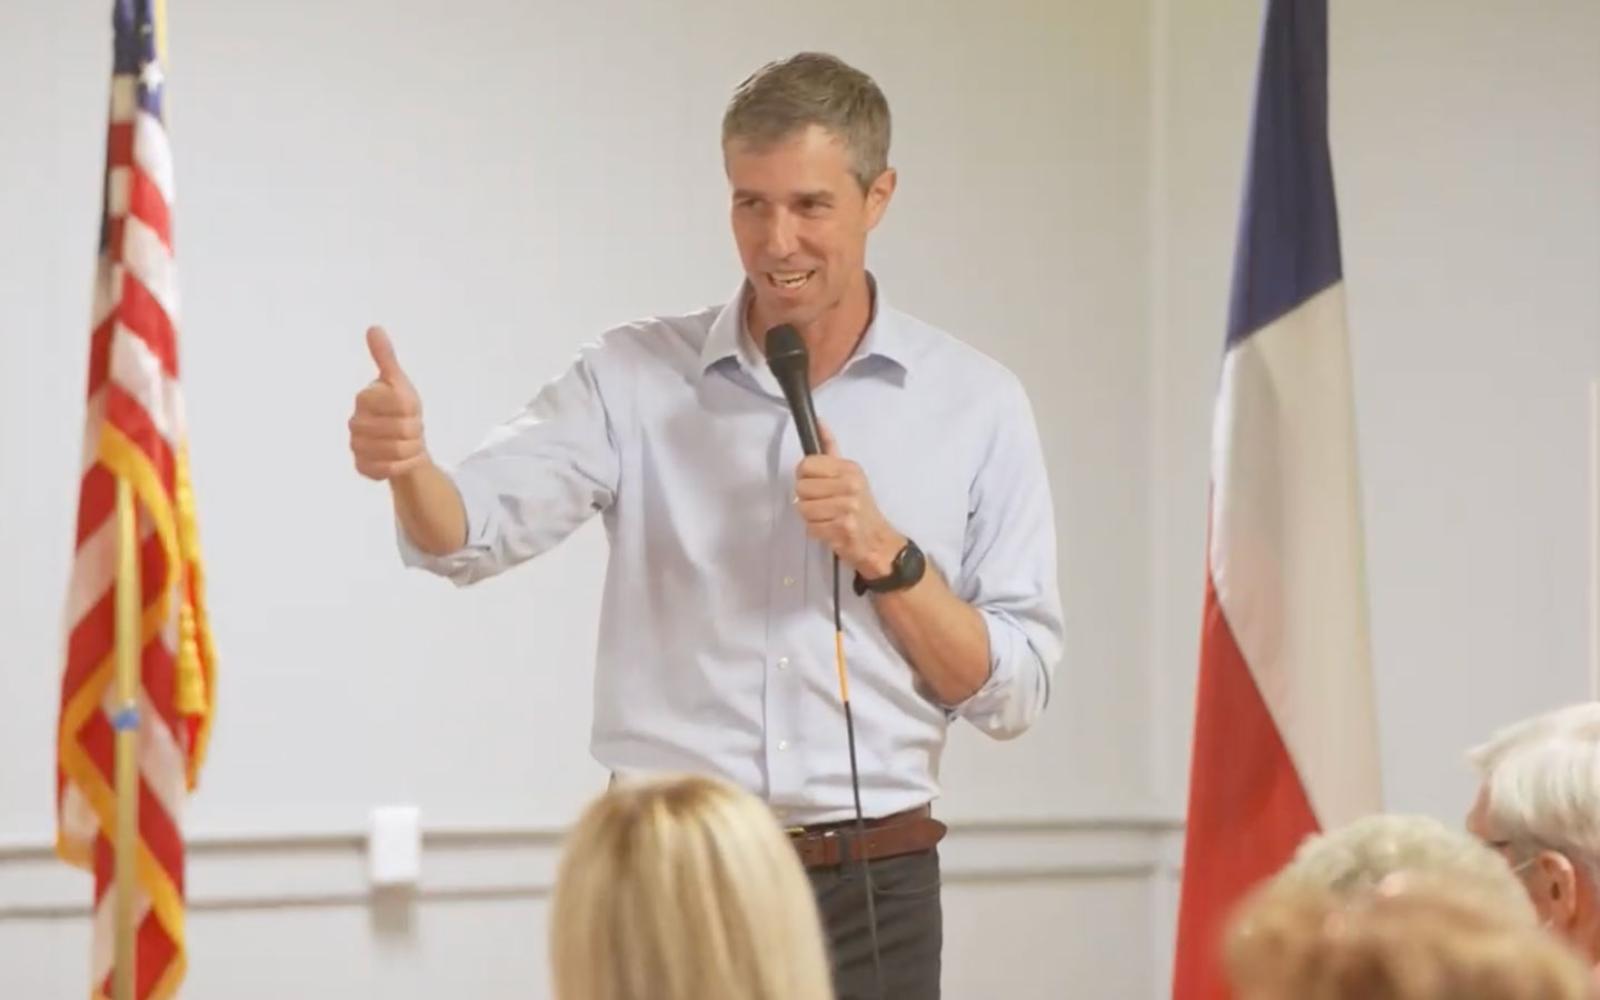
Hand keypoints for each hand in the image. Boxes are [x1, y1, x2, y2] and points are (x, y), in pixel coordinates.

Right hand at [349, 326, 427, 480]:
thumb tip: (374, 328)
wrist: (402, 442)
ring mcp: (356, 445)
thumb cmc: (400, 409)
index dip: (413, 410)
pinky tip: (402, 459)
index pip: (401, 405)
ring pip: (395, 451)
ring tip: (409, 443)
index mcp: (365, 398)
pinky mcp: (361, 466)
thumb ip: (386, 357)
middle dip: (415, 431)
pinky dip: (402, 466)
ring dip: (411, 449)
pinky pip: (388, 470)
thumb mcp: (399, 382)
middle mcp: (355, 422)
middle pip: (401, 431)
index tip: (411, 410)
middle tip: (413, 429)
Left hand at [794, 423, 905, 578]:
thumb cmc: (860, 507)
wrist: (878, 541)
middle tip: (824, 505)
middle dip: (807, 500)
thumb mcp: (849, 474)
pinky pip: (811, 528)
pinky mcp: (843, 528)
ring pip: (803, 509)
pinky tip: (830, 530)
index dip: (804, 477)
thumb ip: (830, 449)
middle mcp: (850, 485)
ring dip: (811, 518)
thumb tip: (818, 421)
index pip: (806, 465)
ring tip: (827, 518)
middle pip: (801, 488)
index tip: (816, 485)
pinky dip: (817, 532)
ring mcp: (848, 507)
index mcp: (849, 468)